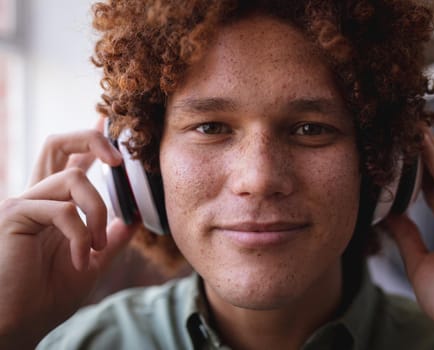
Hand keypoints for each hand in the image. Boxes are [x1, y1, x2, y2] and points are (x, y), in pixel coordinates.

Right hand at [0, 118, 135, 348]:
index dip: (90, 138)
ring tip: (96, 247)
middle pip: (57, 143)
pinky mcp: (14, 215)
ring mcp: (22, 203)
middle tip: (118, 159)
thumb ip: (110, 238)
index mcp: (53, 205)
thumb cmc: (47, 295)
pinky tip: (82, 259)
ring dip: (97, 212)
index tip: (106, 119)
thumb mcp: (91, 262)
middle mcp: (35, 196)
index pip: (70, 160)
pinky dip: (81, 236)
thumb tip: (133, 218)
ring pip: (74, 180)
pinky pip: (63, 210)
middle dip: (91, 138)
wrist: (19, 324)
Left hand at [383, 130, 433, 348]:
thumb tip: (391, 218)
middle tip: (402, 130)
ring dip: (426, 147)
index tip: (399, 155)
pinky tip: (419, 140)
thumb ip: (407, 237)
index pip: (433, 189)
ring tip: (407, 126)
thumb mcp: (420, 262)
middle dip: (422, 152)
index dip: (418, 171)